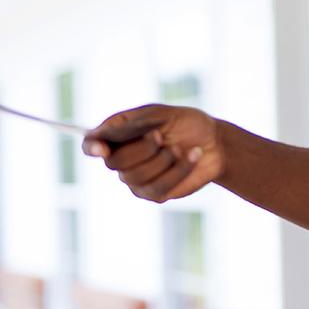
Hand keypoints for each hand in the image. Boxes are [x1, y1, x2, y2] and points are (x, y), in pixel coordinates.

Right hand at [82, 104, 224, 202]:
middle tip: (160, 136)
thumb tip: (100, 132)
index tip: (102, 148)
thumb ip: (131, 124)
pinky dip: (178, 170)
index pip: (91, 144)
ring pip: (135, 177)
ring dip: (161, 160)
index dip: (92, 147)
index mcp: (119, 135)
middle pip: (114, 163)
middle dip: (140, 149)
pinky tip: (193, 155)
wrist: (216, 143)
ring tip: (179, 148)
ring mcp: (137, 179)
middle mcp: (122, 159)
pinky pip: (158, 187)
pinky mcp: (155, 194)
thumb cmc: (186, 123)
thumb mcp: (161, 115)